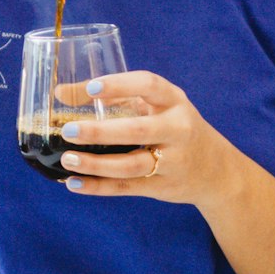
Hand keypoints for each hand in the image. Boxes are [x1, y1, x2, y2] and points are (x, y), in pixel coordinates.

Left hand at [55, 70, 234, 205]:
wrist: (214, 169)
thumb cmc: (172, 126)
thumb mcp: (153, 106)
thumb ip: (112, 98)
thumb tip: (60, 92)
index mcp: (173, 101)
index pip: (148, 86)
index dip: (120, 85)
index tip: (92, 88)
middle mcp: (177, 129)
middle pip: (137, 130)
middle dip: (100, 131)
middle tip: (69, 130)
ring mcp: (172, 161)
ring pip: (131, 165)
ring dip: (96, 164)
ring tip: (67, 158)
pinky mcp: (162, 186)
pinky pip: (127, 188)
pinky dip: (99, 187)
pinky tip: (75, 183)